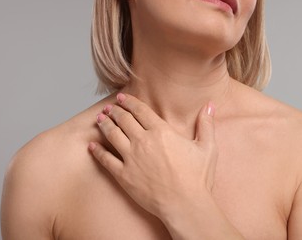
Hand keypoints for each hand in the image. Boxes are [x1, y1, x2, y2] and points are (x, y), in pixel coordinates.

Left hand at [88, 93, 217, 217]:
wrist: (185, 204)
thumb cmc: (197, 178)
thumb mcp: (207, 147)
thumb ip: (206, 124)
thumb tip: (210, 105)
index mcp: (161, 132)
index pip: (141, 111)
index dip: (130, 102)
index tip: (122, 98)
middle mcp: (143, 141)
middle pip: (124, 120)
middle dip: (115, 111)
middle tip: (110, 107)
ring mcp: (131, 158)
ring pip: (112, 135)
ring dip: (104, 124)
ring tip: (100, 118)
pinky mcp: (124, 175)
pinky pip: (106, 160)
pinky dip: (97, 151)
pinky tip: (91, 145)